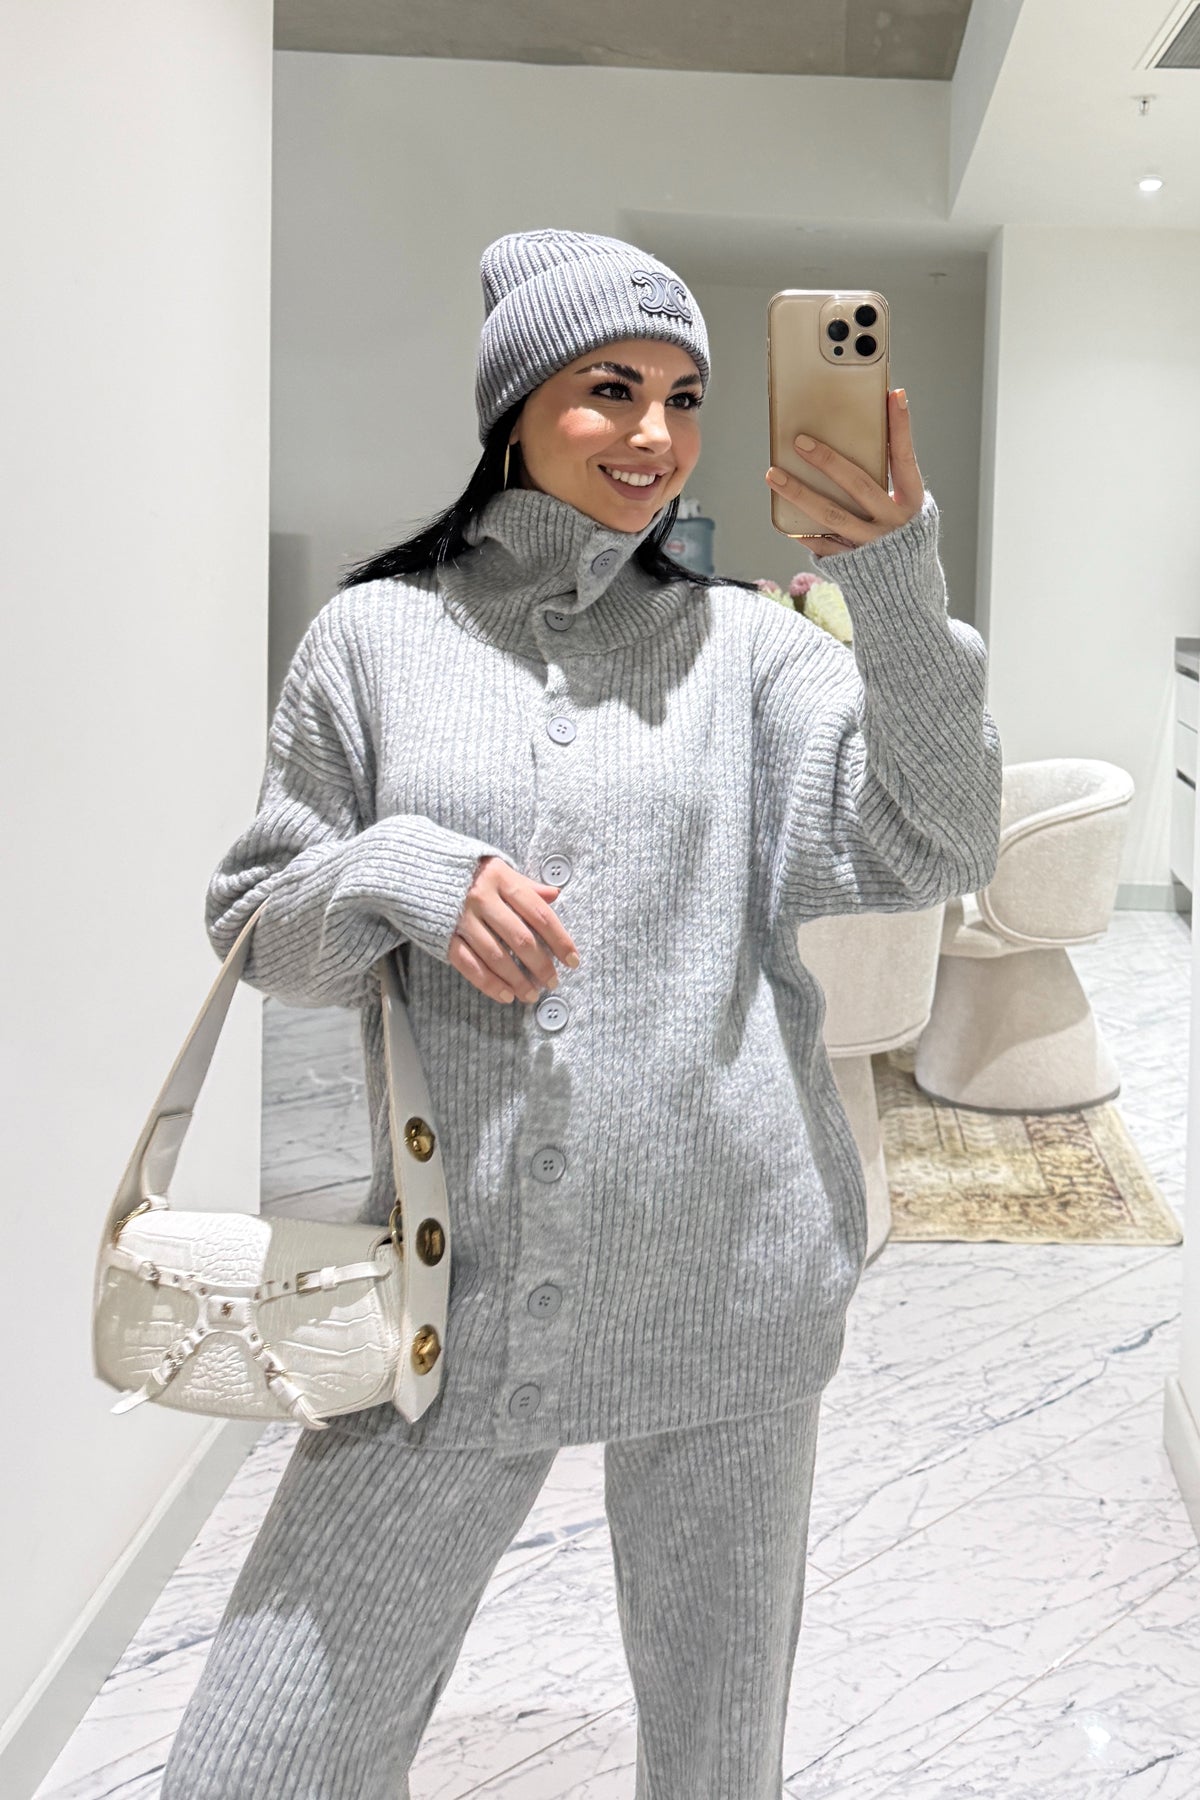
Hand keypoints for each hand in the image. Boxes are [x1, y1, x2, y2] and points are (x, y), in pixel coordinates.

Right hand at [449, 856, 579, 1004]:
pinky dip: (489, 983)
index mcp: (501, 879)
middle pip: (520, 939)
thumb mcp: (496, 867)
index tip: (572, 960)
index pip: (539, 914)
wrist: (412, 866)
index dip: (559, 939)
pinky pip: (469, 965)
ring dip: (517, 980)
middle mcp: (482, 898)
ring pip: (496, 956)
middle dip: (541, 965)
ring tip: (531, 994)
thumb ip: (525, 885)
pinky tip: (505, 995)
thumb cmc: (462, 868)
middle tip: (553, 981)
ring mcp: (461, 919)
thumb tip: (554, 896)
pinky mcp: (443, 935)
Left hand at [765, 388, 923, 559]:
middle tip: (800, 441)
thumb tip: (848, 443)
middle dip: (828, 460)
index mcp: (913, 503)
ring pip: (831, 514)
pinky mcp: (852, 565)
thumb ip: (886, 483)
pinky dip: (802, 528)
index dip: (900, 428)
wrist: (906, 594)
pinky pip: (822, 543)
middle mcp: (894, 523)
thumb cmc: (901, 539)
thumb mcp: (905, 509)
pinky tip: (780, 514)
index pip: (904, 459)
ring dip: (799, 492)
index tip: (893, 394)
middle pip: (858, 485)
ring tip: (773, 474)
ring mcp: (872, 545)